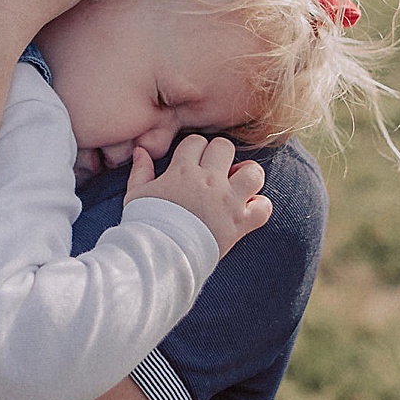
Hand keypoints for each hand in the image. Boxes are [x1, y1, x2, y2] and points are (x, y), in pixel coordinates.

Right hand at [124, 136, 271, 259]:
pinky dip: (260, 207)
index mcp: (183, 171)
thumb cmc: (146, 225)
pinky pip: (264, 207)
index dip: (194, 150)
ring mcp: (227, 201)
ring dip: (248, 176)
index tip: (191, 165)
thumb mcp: (136, 194)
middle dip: (220, 156)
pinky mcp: (239, 223)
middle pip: (225, 147)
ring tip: (237, 186)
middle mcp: (209, 181)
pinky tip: (247, 210)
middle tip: (214, 173)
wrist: (160, 257)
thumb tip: (141, 150)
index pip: (196, 141)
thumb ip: (140, 170)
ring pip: (253, 172)